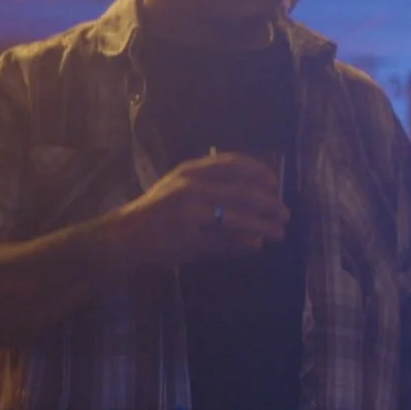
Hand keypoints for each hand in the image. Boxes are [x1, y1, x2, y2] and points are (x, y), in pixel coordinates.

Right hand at [106, 151, 287, 267]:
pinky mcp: (190, 236)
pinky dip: (243, 243)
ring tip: (278, 233)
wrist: (125, 233)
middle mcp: (192, 187)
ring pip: (238, 218)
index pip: (232, 163)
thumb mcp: (184, 190)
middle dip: (269, 204)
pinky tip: (255, 246)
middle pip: (242, 193)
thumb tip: (254, 198)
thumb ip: (216, 191)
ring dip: (263, 226)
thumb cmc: (159, 210)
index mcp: (191, 171)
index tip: (274, 182)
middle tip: (285, 213)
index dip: (258, 171)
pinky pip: (225, 240)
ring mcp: (191, 212)